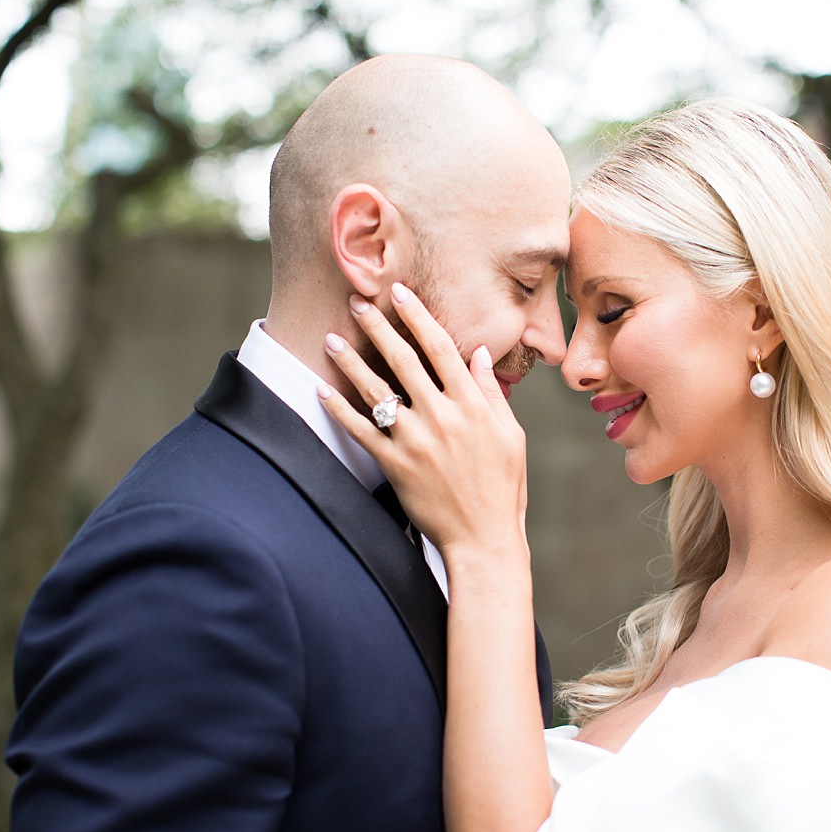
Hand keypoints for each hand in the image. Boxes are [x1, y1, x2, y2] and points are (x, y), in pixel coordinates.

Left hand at [318, 282, 528, 557]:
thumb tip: (478, 354)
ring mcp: (416, 441)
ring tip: (331, 339)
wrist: (484, 538)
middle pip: (403, 360)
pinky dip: (339, 410)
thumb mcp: (510, 436)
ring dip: (351, 361)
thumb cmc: (503, 488)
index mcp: (473, 405)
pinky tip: (321, 390)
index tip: (400, 292)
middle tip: (357, 302)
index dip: (418, 316)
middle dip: (378, 326)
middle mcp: (442, 416)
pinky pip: (360, 432)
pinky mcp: (395, 465)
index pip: (441, 347)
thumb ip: (492, 393)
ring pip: (376, 390)